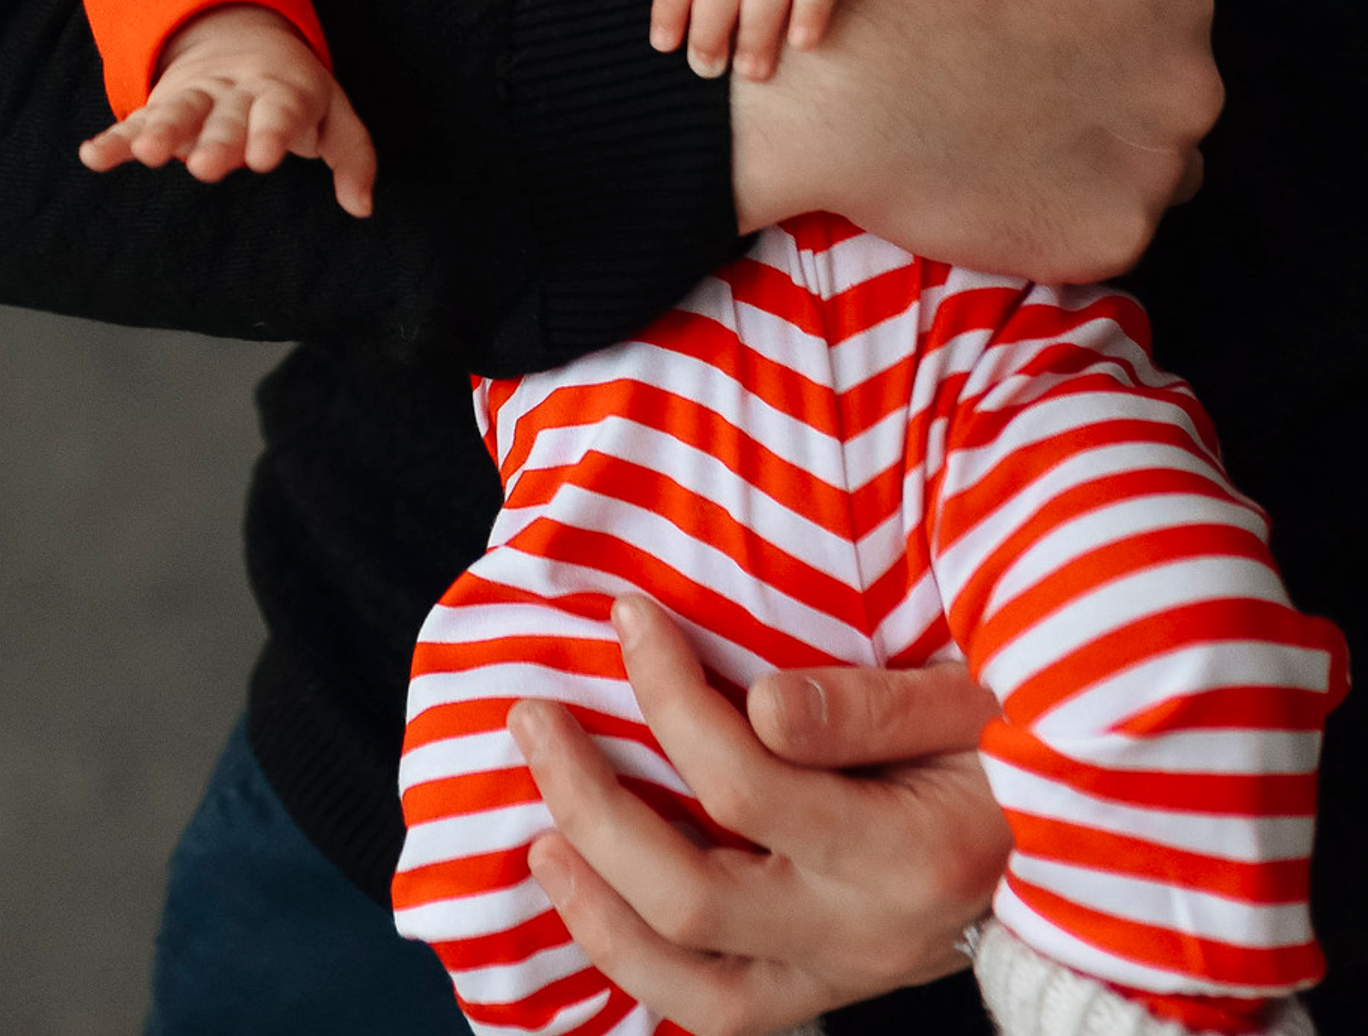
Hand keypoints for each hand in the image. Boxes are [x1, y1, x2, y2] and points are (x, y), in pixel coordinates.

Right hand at [77, 3, 377, 214]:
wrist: (238, 32)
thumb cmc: (293, 92)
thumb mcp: (333, 111)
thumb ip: (351, 156)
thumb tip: (362, 208)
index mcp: (282, 91)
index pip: (279, 112)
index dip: (271, 132)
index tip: (263, 157)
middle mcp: (235, 93)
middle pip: (225, 117)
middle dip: (215, 141)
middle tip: (206, 168)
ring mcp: (196, 96)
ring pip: (177, 112)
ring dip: (161, 132)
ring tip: (145, 152)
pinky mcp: (163, 104)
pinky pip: (136, 120)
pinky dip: (114, 138)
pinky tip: (93, 156)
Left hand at [516, 598, 1007, 1035]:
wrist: (1077, 838)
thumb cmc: (1012, 744)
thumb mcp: (966, 702)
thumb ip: (868, 704)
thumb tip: (757, 703)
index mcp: (911, 855)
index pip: (747, 785)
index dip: (667, 693)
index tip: (626, 614)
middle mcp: (868, 937)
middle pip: (692, 897)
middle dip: (591, 804)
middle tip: (532, 718)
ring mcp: (845, 980)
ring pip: (693, 989)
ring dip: (595, 911)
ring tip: (537, 835)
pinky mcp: (827, 996)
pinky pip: (720, 1012)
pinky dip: (641, 967)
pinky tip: (591, 904)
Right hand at [729, 0, 1217, 281]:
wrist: (839, 95)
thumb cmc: (903, 6)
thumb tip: (1086, 6)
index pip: (1168, 30)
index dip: (1102, 48)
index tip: (1045, 59)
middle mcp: (1191, 76)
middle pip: (1173, 104)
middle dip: (1110, 111)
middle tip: (1023, 113)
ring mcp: (1160, 163)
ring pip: (1154, 175)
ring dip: (1099, 171)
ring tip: (1007, 156)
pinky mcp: (1118, 238)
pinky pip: (1109, 234)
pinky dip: (1061, 222)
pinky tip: (996, 193)